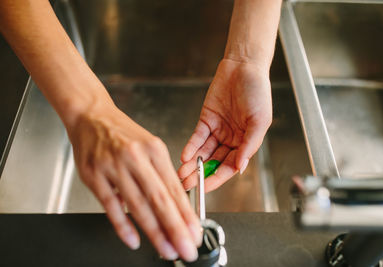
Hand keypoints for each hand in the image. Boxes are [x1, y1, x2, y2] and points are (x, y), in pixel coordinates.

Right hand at [67, 103, 201, 261]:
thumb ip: (161, 174)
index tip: (195, 232)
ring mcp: (113, 166)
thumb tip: (176, 203)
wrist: (91, 115)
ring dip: (154, 231)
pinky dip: (122, 225)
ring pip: (137, 205)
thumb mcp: (150, 146)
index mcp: (154, 150)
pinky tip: (134, 240)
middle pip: (159, 199)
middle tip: (186, 249)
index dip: (187, 214)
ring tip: (166, 249)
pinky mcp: (94, 175)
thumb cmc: (123, 133)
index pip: (174, 188)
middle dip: (175, 228)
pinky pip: (110, 205)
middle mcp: (136, 157)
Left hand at [178, 59, 271, 191]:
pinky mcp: (206, 119)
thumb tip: (240, 168)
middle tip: (186, 184)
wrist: (243, 66)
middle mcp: (231, 139)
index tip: (203, 188)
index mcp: (246, 143)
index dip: (216, 179)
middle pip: (214, 162)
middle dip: (200, 174)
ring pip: (203, 152)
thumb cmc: (258, 91)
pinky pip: (197, 137)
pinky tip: (185, 156)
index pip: (229, 167)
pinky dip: (191, 147)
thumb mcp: (259, 121)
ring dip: (192, 163)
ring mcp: (218, 130)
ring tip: (181, 174)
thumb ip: (249, 145)